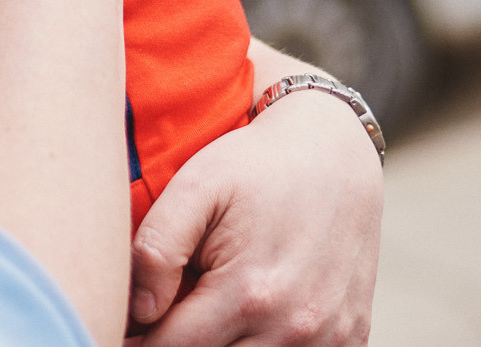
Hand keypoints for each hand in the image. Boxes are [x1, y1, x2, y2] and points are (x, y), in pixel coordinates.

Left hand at [128, 44, 381, 345]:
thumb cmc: (256, 167)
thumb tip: (139, 312)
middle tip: (168, 312)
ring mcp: (328, 339)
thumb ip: (156, 249)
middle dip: (180, 342)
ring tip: (206, 309)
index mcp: (248, 294)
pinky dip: (265, 346)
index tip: (130, 322)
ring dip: (221, 346)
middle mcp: (292, 328)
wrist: (335, 153)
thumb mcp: (196, 186)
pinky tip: (249, 318)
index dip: (139, 339)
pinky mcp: (350, 339)